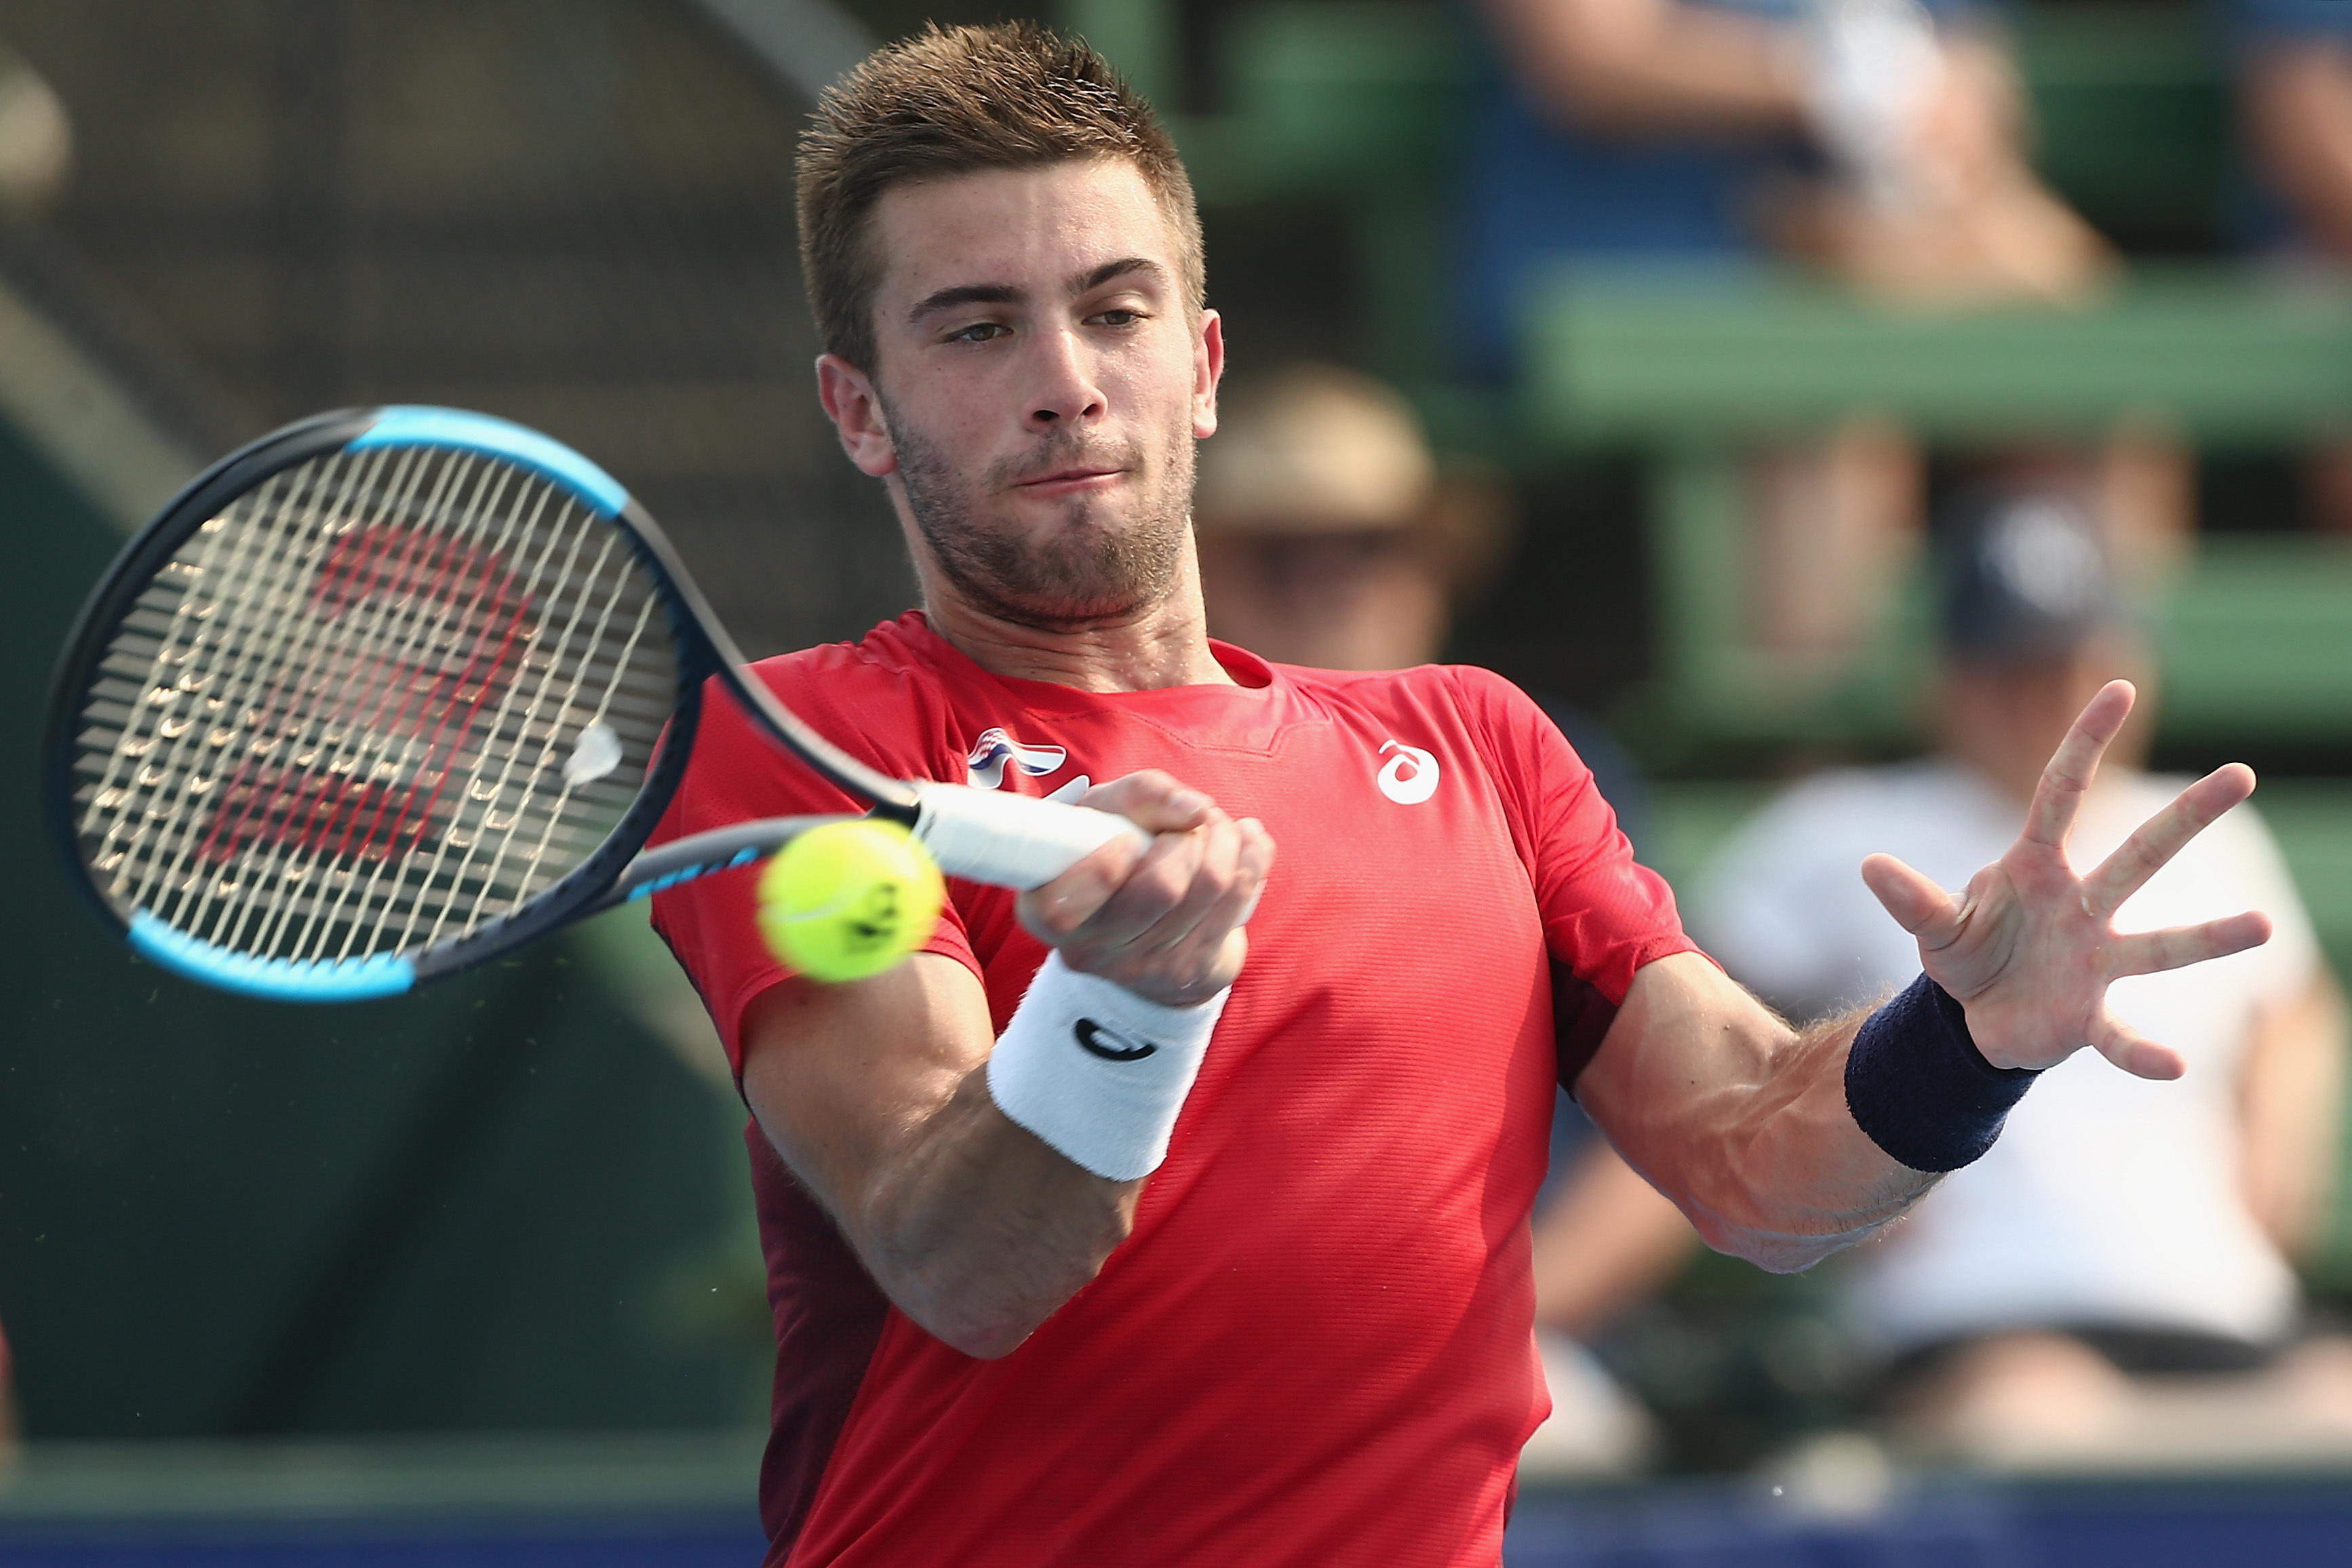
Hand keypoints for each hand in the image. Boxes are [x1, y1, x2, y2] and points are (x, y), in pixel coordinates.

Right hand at [1016, 771, 1274, 1007]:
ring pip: (1211, 887)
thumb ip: (1142, 795)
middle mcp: (1093, 952)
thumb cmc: (1116, 850)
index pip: (1065, 908)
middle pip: (1161, 888)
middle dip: (1187, 838)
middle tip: (1188, 824)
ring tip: (1215, 826)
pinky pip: (1242, 899)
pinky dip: (1252, 856)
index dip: (1103, 870)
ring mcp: (1147, 969)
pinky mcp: (1195, 971)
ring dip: (1224, 838)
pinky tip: (1244, 842)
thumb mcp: (1107, 813)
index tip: (1126, 842)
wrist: (1147, 924)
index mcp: (1050, 913)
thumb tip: (1195, 809)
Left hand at [1860, 681, 2271, 1079]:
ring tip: (2264, 926)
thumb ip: (1912, 900)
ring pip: (2159, 946)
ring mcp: (2095, 960)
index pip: (2062, 793)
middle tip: (2242, 774)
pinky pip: (2121, 1037)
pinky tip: (2175, 1067)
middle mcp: (2082, 907)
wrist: (1976, 1018)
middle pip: (2139, 856)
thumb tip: (1869, 866)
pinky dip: (2144, 1054)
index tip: (2119, 689)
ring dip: (2209, 938)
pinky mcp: (2089, 1016)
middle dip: (2188, 816)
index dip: (2085, 743)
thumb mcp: (1935, 925)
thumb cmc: (1968, 953)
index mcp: (2037, 869)